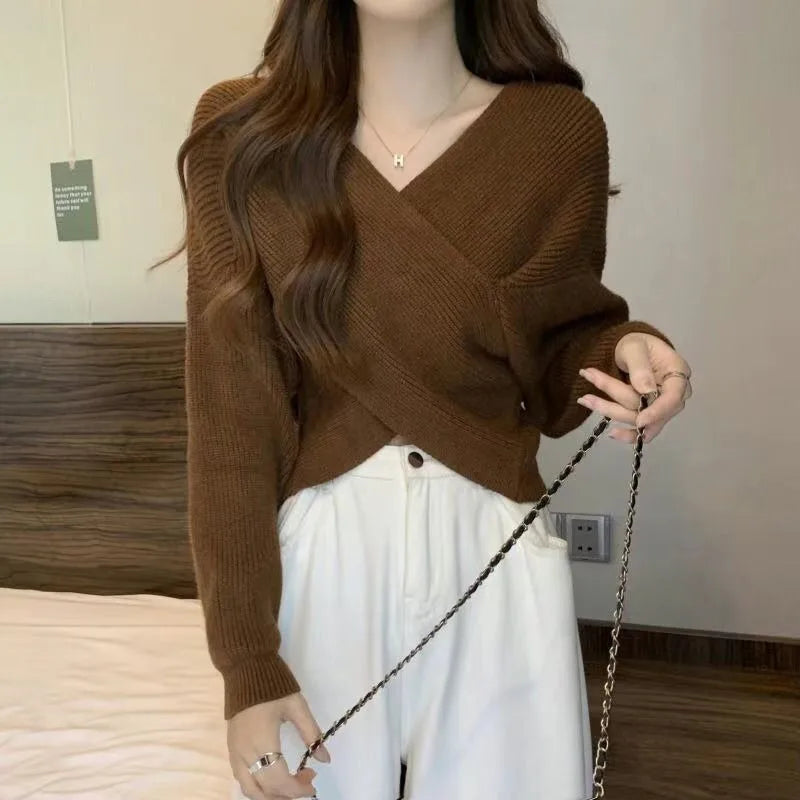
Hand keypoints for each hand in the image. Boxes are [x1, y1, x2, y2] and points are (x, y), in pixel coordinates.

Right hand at [228, 692, 330, 798]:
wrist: (246, 669)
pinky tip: (273, 777)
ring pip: (250, 789)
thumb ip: (311, 733)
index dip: (297, 789)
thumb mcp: (297, 706)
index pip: (279, 781)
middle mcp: (244, 753)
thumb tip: (325, 759)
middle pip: (264, 790)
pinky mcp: (231, 748)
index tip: (313, 782)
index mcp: (262, 742)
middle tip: (306, 781)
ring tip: (291, 785)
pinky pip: (242, 778)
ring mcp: (234, 752)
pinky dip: (258, 786)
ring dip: (270, 794)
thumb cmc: (274, 687)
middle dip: (287, 793)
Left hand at [576, 332, 691, 443]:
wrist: (633, 349)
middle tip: (586, 396)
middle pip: (650, 411)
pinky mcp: (649, 415)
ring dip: (609, 410)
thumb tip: (646, 390)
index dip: (657, 412)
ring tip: (584, 399)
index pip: (672, 399)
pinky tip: (610, 432)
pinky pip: (640, 430)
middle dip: (616, 405)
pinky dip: (625, 433)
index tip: (640, 420)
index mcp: (677, 375)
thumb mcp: (635, 348)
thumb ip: (640, 367)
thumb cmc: (637, 344)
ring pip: (637, 419)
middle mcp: (673, 395)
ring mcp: (661, 407)